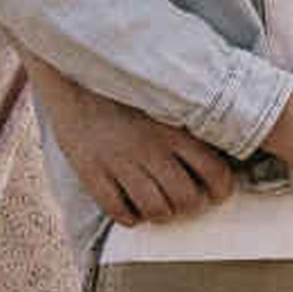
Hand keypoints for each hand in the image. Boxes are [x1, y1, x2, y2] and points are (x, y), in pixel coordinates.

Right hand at [30, 66, 241, 227]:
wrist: (71, 75)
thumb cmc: (125, 88)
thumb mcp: (165, 98)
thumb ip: (189, 121)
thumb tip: (221, 142)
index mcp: (174, 129)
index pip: (215, 172)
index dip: (220, 190)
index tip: (215, 192)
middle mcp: (151, 149)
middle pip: (187, 199)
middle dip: (190, 206)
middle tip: (184, 200)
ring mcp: (120, 163)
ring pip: (156, 210)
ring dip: (162, 214)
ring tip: (158, 205)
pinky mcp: (91, 172)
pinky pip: (118, 211)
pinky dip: (130, 217)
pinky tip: (130, 206)